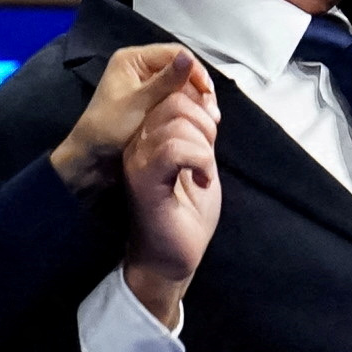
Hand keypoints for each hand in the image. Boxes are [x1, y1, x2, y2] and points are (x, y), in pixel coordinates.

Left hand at [50, 45, 212, 195]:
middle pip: (178, 67)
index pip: (173, 53)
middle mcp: (139, 67)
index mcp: (132, 59)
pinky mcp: (148, 101)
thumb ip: (165, 82)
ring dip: (194, 98)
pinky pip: (173, 97)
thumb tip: (189, 58)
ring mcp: (144, 84)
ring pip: (179, 83)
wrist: (91, 159)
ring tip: (209, 118)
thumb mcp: (139, 104)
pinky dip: (185, 106)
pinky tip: (196, 120)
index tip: (208, 93)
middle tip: (211, 110)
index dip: (194, 70)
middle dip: (196, 86)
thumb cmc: (109, 128)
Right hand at [120, 67, 222, 328]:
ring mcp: (137, 159)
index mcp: (149, 135)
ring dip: (203, 144)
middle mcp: (137, 142)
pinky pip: (173, 149)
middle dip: (204, 121)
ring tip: (204, 170)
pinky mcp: (144, 179)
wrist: (171, 259)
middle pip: (173, 101)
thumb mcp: (199, 161)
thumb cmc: (186, 214)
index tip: (214, 125)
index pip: (171, 92)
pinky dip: (198, 160)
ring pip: (175, 122)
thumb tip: (206, 99)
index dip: (200, 100)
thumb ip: (198, 131)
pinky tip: (201, 180)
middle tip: (209, 151)